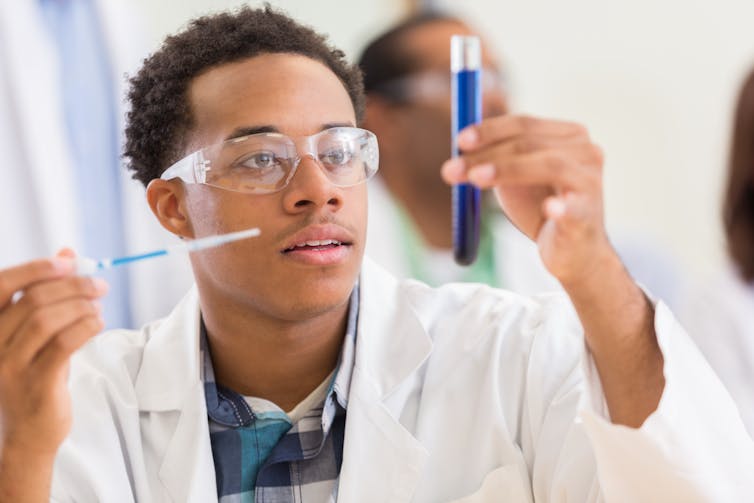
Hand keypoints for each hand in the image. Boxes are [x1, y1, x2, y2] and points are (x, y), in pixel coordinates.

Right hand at [0, 253, 106, 457]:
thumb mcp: (37, 334)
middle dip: (72, 287)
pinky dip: (85, 327)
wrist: (28, 433)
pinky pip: (62, 344)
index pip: (1, 285)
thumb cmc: (35, 375)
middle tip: (99, 286)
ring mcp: (9, 366)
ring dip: (80, 307)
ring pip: (46, 320)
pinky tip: (98, 324)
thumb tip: (67, 253)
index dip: (36, 268)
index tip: (69, 263)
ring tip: (98, 308)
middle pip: (32, 301)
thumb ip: (47, 294)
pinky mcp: (35, 383)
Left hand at [441, 115, 611, 286]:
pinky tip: (550, 209)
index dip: (490, 130)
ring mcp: (590, 183)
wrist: (573, 252)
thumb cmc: (542, 208)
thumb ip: (492, 158)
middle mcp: (585, 151)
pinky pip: (572, 209)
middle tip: (451, 169)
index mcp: (568, 136)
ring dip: (507, 170)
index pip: (524, 124)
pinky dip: (560, 208)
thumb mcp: (514, 178)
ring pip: (548, 165)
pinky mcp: (588, 215)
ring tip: (475, 180)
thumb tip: (458, 145)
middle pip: (530, 143)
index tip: (459, 142)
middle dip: (487, 154)